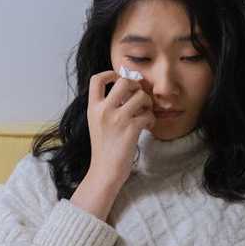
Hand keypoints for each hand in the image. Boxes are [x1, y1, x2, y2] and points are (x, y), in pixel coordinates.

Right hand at [85, 69, 153, 188]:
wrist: (105, 171)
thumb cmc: (104, 148)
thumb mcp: (97, 123)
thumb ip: (106, 106)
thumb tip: (126, 88)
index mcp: (93, 108)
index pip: (96, 79)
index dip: (110, 74)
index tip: (119, 80)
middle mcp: (103, 110)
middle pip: (123, 81)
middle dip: (136, 86)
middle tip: (138, 98)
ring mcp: (117, 119)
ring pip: (141, 96)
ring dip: (147, 104)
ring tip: (145, 114)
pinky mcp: (131, 129)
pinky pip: (148, 114)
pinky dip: (151, 120)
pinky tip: (147, 127)